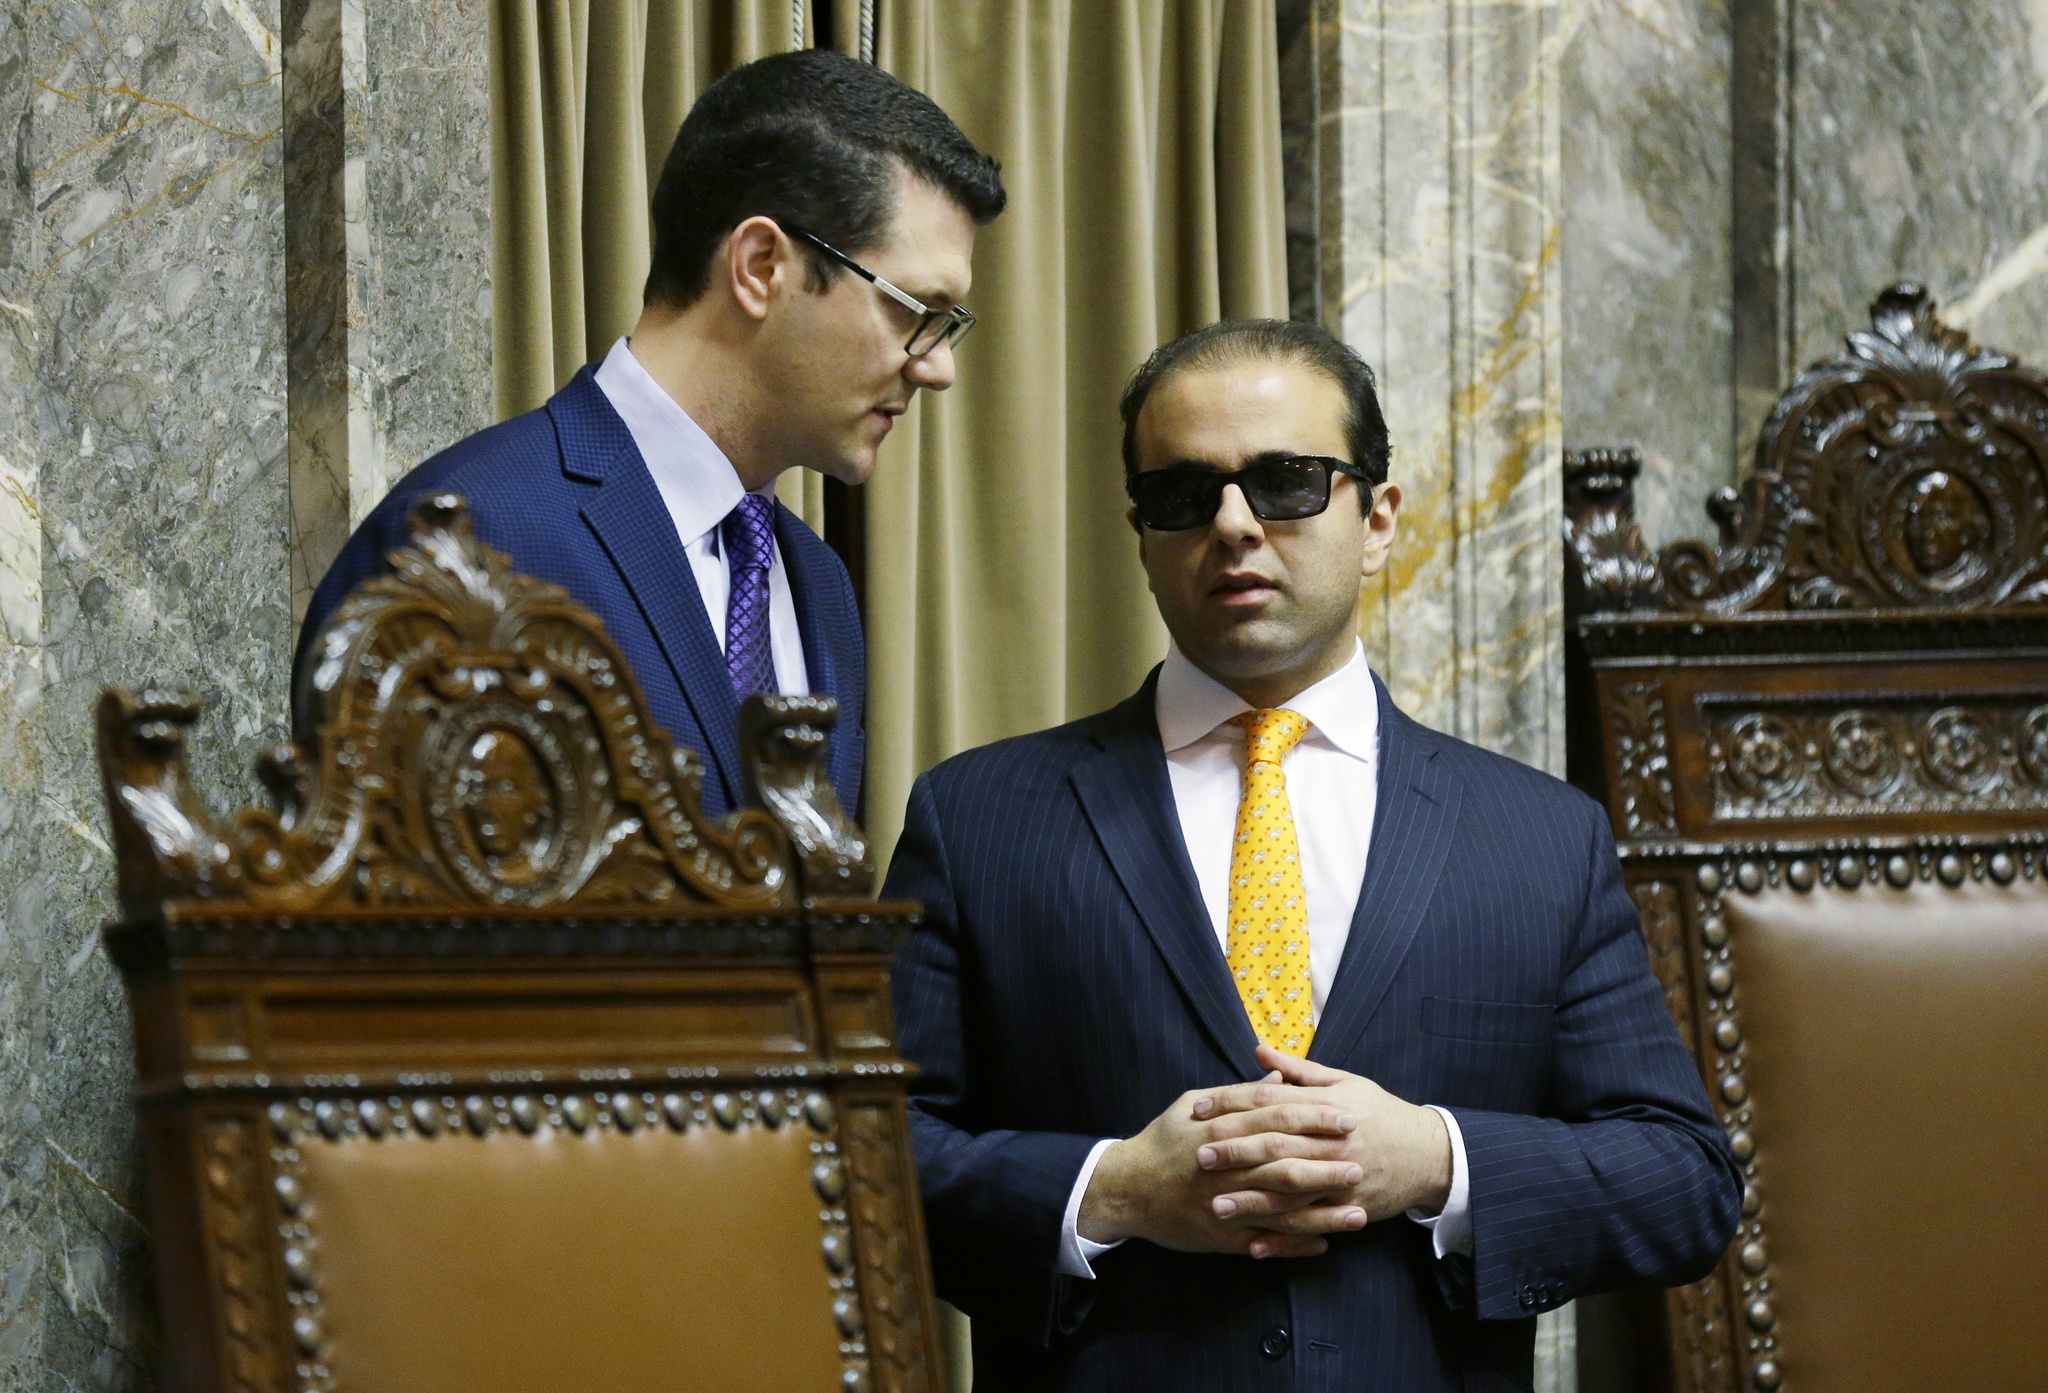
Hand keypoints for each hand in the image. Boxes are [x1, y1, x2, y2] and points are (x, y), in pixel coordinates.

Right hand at [1078, 1076, 1370, 1259]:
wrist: (1125, 1190)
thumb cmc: (1161, 1142)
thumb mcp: (1190, 1104)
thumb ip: (1235, 1094)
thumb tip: (1277, 1080)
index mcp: (1218, 1129)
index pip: (1274, 1119)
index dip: (1313, 1118)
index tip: (1347, 1116)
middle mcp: (1224, 1167)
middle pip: (1283, 1164)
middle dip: (1326, 1165)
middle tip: (1362, 1163)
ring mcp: (1223, 1205)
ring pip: (1280, 1210)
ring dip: (1321, 1213)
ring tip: (1358, 1213)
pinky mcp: (1220, 1237)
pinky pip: (1264, 1243)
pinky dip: (1294, 1246)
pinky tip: (1324, 1245)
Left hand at [1190, 1045, 1451, 1229]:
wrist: (1429, 1153)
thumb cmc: (1381, 1114)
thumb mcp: (1345, 1083)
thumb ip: (1299, 1070)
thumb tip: (1258, 1051)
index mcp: (1328, 1105)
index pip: (1271, 1100)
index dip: (1232, 1103)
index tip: (1199, 1110)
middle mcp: (1332, 1140)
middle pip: (1277, 1144)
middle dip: (1235, 1150)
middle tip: (1198, 1155)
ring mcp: (1342, 1178)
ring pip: (1290, 1190)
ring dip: (1251, 1200)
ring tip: (1215, 1205)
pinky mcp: (1350, 1209)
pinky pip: (1311, 1226)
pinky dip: (1283, 1237)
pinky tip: (1253, 1244)